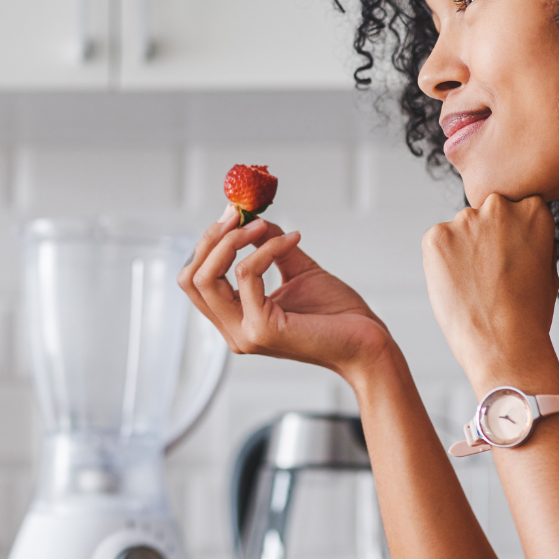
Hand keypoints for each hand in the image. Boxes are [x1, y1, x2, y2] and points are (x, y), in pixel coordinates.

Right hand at [178, 212, 395, 376]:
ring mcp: (244, 334)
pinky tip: (292, 240)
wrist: (367, 343)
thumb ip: (270, 246)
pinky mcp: (262, 329)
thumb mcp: (296, 270)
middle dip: (210, 239)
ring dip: (232, 240)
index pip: (195, 281)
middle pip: (190, 278)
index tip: (232, 215)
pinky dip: (265, 249)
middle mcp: (233, 332)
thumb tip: (252, 218)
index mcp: (236, 320)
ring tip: (260, 225)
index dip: (208, 244)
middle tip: (236, 214)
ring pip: (206, 278)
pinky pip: (247, 275)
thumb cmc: (337, 314)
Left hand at [422, 194, 558, 390]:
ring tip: (474, 287)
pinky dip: (441, 263)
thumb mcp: (548, 267)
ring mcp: (465, 219)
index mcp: (533, 209)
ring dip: (463, 251)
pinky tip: (458, 287)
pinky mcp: (436, 236)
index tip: (511, 261)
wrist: (505, 344)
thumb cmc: (530, 314)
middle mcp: (498, 206)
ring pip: (460, 231)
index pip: (516, 210)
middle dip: (486, 239)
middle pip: (486, 216)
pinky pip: (437, 244)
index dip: (511, 239)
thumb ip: (532, 239)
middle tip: (490, 276)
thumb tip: (519, 228)